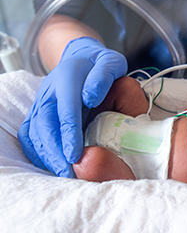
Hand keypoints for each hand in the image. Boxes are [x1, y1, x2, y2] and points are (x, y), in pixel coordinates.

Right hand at [18, 37, 126, 176]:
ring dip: (46, 155)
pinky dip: (37, 152)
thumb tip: (90, 97)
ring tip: (63, 174)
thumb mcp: (111, 62)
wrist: (82, 58)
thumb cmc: (101, 64)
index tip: (74, 154)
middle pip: (45, 124)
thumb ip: (104, 75)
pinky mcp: (38, 112)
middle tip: (69, 173)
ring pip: (34, 132)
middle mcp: (49, 91)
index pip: (66, 108)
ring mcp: (41, 102)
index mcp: (68, 77)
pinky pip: (30, 134)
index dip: (68, 133)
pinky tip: (51, 165)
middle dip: (55, 151)